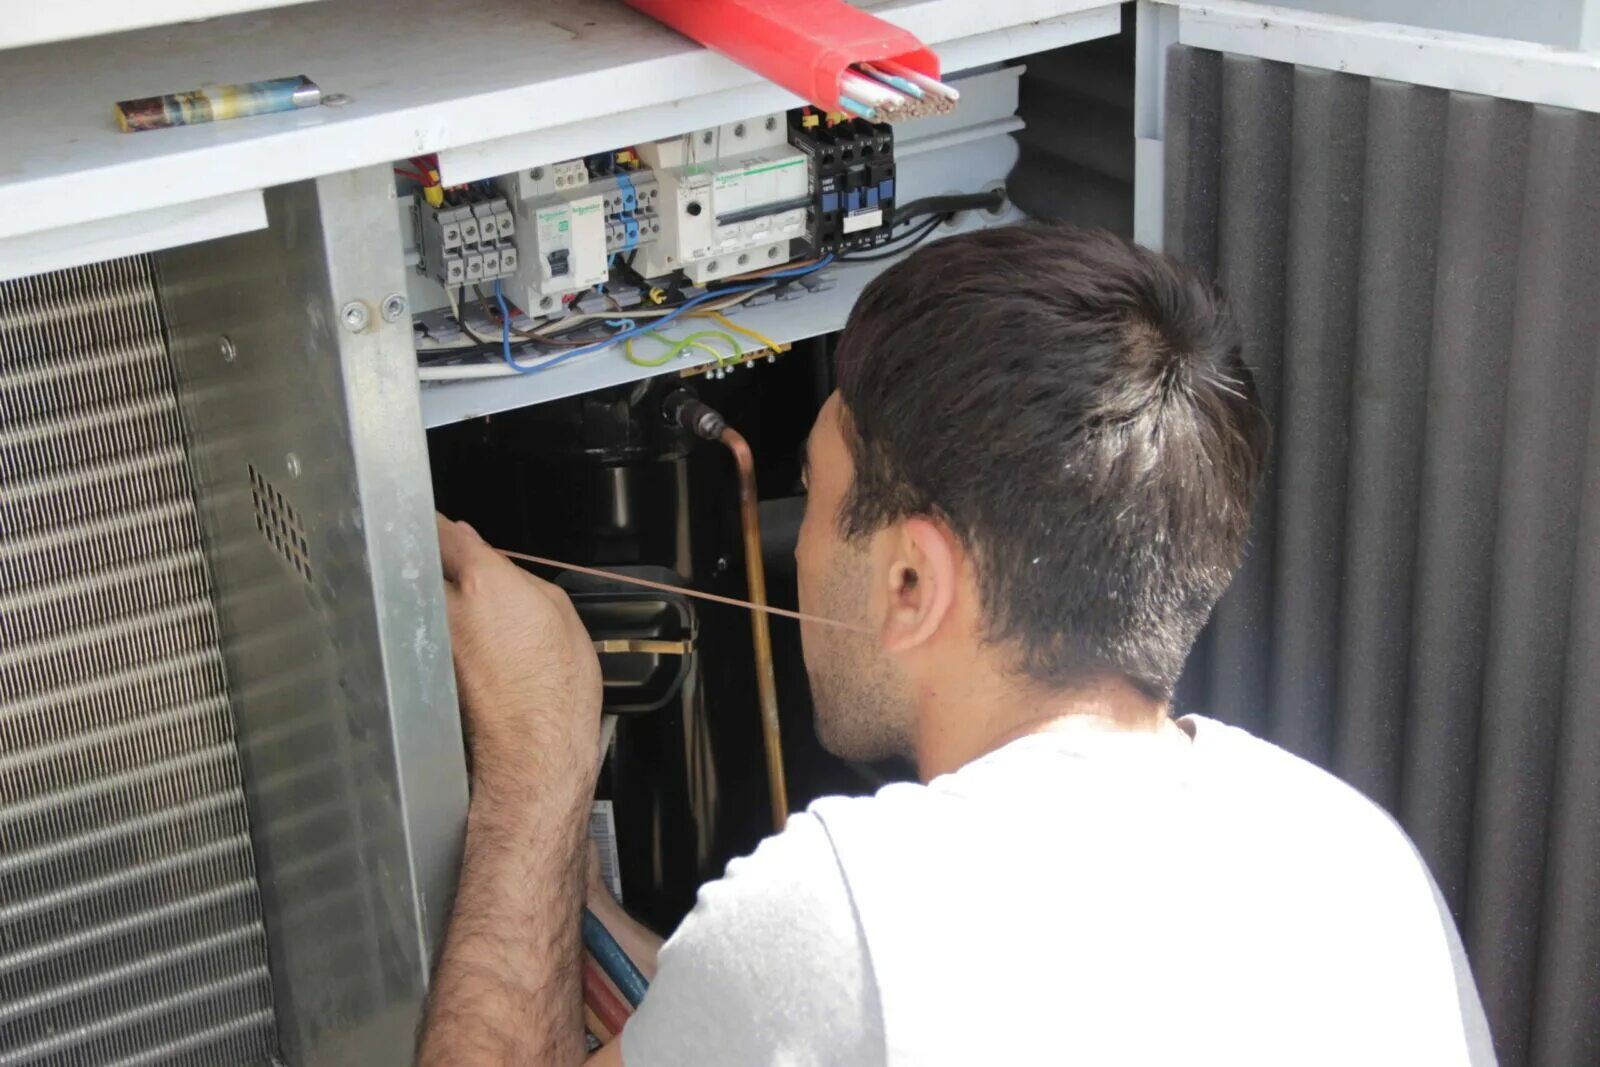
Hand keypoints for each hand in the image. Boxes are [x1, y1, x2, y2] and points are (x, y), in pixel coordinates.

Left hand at [436, 514, 602, 805]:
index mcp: (481, 581)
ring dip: (434, 594)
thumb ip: (517, 576)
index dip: (445, 526)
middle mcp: (445, 607)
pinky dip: (440, 629)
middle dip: (432, 559)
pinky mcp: (426, 668)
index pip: (444, 531)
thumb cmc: (557, 686)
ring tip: (468, 607)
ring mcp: (430, 640)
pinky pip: (428, 632)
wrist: (536, 749)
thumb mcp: (558, 610)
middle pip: (421, 564)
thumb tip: (492, 562)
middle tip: (454, 561)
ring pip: (420, 599)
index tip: (449, 526)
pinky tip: (470, 642)